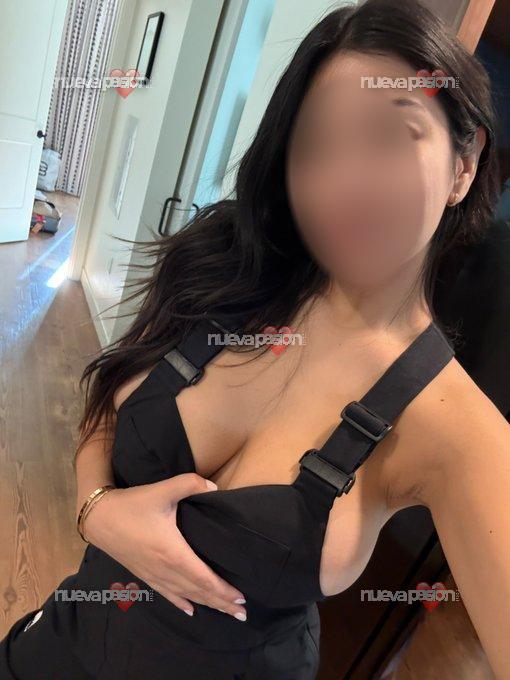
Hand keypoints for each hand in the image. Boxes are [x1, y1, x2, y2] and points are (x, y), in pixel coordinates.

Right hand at [82, 473, 246, 619]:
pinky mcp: (145, 574)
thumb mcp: (162, 489)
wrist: (99, 517)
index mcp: (172, 552)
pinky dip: (182, 603)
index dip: (222, 590)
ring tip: (226, 612)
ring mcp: (154, 575)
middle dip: (221, 603)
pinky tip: (192, 611)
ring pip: (185, 595)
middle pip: (198, 591)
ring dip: (207, 605)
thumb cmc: (133, 504)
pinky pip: (167, 594)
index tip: (241, 597)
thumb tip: (214, 487)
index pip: (203, 578)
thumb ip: (190, 484)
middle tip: (242, 613)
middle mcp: (165, 569)